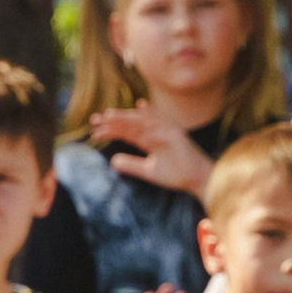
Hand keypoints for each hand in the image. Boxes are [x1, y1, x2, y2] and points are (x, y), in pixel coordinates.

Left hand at [86, 114, 218, 202]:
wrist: (196, 180)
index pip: (127, 132)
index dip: (111, 130)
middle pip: (132, 123)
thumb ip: (132, 165)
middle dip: (114, 120)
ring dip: (126, 117)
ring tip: (108, 116)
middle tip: (95, 120)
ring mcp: (167, 131)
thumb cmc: (176, 174)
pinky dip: (148, 119)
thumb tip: (112, 161)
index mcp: (150, 139)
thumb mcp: (148, 171)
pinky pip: (159, 126)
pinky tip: (136, 112)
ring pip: (142, 121)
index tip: (95, 131)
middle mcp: (156, 132)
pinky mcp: (176, 134)